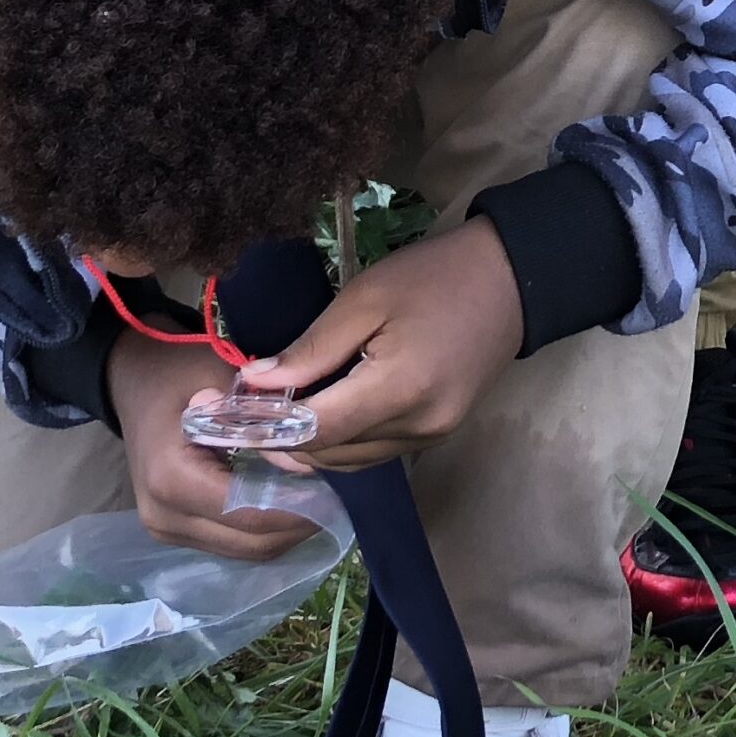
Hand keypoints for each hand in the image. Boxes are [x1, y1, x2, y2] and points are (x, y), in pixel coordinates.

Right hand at [107, 330, 322, 562]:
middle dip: (299, 525)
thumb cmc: (180, 372)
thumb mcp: (224, 377)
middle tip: (338, 497)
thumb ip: (262, 414)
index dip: (299, 509)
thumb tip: (306, 443)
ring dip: (286, 531)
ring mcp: (165, 529)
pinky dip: (266, 529)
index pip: (250, 513)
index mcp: (172, 479)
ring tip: (319, 499)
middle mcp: (164, 515)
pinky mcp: (174, 531)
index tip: (336, 490)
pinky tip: (290, 502)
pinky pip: (232, 543)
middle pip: (251, 542)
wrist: (136, 380)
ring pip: (245, 550)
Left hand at [231, 218, 525, 473]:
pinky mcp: (438, 433)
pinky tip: (321, 410)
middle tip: (241, 405)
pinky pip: (374, 450)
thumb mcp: (366, 298)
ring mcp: (432, 436)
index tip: (223, 412)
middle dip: (281, 436)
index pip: (316, 429)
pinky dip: (341, 438)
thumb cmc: (434, 276)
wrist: (512, 279)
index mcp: (401, 388)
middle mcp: (418, 427)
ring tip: (274, 408)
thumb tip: (253, 385)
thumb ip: (311, 348)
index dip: (265, 427)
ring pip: (350, 460)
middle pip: (330, 452)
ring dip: (310, 441)